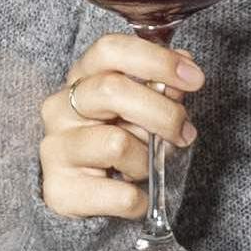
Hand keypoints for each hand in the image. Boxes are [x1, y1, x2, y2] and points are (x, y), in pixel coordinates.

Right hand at [33, 28, 203, 224]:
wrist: (84, 196)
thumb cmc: (114, 141)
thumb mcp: (138, 110)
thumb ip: (161, 88)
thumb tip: (185, 69)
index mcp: (81, 78)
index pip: (111, 50)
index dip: (156, 59)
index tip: (194, 79)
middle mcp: (60, 107)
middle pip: (112, 90)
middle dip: (162, 112)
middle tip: (184, 133)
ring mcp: (56, 148)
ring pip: (116, 144)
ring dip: (146, 161)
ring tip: (145, 168)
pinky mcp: (60, 190)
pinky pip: (121, 195)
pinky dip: (141, 200)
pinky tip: (137, 196)